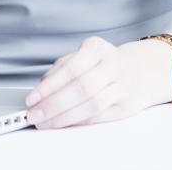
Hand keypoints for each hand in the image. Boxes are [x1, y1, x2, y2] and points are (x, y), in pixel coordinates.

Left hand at [25, 37, 171, 128]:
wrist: (139, 71)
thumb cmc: (103, 64)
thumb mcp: (83, 55)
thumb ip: (61, 68)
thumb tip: (41, 88)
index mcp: (97, 48)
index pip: (72, 68)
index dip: (50, 86)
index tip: (32, 98)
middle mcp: (113, 65)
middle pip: (82, 87)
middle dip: (53, 104)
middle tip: (35, 114)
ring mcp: (122, 86)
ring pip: (92, 105)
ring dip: (64, 117)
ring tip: (45, 122)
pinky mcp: (127, 106)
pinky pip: (99, 117)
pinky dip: (79, 121)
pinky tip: (65, 123)